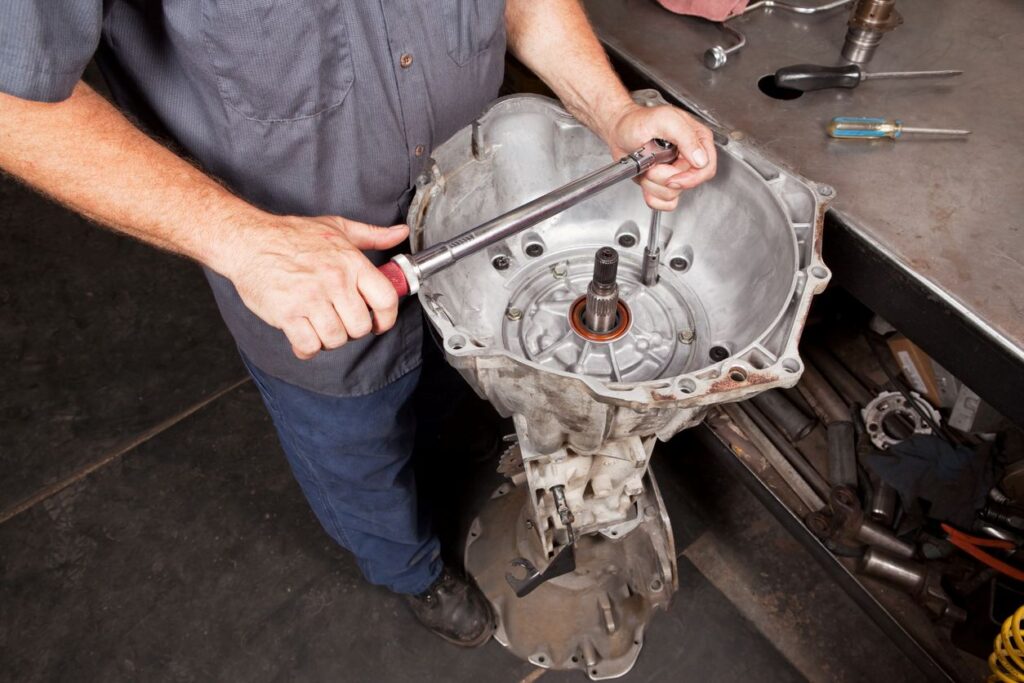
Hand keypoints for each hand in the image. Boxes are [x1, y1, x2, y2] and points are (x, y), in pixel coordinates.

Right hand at [225, 215, 408, 359]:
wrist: (248, 241)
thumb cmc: (291, 235)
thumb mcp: (337, 228)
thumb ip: (372, 235)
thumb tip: (399, 233)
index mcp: (351, 262)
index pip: (386, 299)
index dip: (386, 318)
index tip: (378, 323)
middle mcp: (334, 281)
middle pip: (360, 326)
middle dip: (351, 330)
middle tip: (339, 320)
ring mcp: (311, 299)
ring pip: (336, 339)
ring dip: (329, 339)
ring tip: (319, 326)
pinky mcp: (288, 314)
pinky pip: (309, 346)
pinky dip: (307, 347)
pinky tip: (303, 336)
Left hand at [601, 103, 716, 210]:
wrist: (620, 132)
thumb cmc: (639, 122)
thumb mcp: (665, 120)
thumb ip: (686, 136)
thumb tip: (700, 159)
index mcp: (698, 140)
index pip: (706, 169)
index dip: (690, 178)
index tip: (671, 177)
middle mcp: (690, 157)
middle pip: (688, 184)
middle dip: (665, 178)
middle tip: (652, 163)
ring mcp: (677, 171)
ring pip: (673, 194)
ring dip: (653, 184)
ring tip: (647, 165)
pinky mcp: (664, 184)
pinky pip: (665, 203)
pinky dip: (652, 196)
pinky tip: (646, 180)